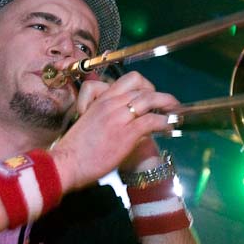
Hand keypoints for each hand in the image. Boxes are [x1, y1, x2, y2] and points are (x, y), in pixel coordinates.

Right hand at [50, 71, 178, 191]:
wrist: (66, 163)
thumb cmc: (75, 149)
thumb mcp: (91, 123)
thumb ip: (109, 117)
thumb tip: (132, 124)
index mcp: (101, 99)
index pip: (129, 80)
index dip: (145, 86)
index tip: (151, 96)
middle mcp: (111, 103)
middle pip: (143, 86)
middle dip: (159, 94)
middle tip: (168, 105)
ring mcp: (119, 116)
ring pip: (150, 99)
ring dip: (168, 104)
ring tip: (176, 114)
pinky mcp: (126, 133)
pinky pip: (152, 121)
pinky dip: (165, 122)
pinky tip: (170, 128)